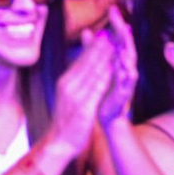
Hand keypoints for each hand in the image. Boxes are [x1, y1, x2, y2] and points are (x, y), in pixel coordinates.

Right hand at [49, 29, 115, 155]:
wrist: (58, 142)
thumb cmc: (65, 120)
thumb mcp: (68, 96)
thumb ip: (76, 81)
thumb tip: (83, 68)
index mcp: (65, 81)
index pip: (81, 60)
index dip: (93, 46)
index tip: (104, 34)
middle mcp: (68, 85)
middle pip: (86, 62)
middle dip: (100, 47)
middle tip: (113, 32)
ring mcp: (74, 96)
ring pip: (92, 72)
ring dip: (104, 57)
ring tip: (116, 45)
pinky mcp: (83, 108)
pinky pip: (96, 89)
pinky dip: (105, 77)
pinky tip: (114, 69)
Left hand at [94, 7, 137, 125]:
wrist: (107, 114)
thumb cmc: (103, 88)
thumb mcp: (97, 66)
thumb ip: (92, 49)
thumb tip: (87, 31)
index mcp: (118, 59)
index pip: (118, 38)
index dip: (116, 24)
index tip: (113, 8)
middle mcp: (125, 68)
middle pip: (127, 46)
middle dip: (124, 33)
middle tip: (121, 21)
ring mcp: (127, 81)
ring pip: (130, 64)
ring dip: (128, 53)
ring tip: (124, 42)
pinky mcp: (125, 95)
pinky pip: (128, 84)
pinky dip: (126, 76)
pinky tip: (126, 69)